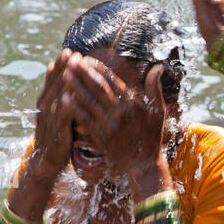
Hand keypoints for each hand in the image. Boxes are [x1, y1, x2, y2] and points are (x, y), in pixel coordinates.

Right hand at [31, 49, 75, 176]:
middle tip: (71, 52)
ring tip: (73, 68)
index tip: (69, 50)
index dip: (61, 64)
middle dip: (63, 67)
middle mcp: (45, 106)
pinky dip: (67, 103)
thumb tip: (71, 78)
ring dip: (65, 81)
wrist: (47, 160)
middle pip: (55, 83)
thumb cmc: (57, 134)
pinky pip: (63, 115)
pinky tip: (74, 94)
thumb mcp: (58, 113)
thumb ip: (62, 97)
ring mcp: (49, 118)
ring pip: (57, 95)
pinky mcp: (57, 130)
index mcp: (46, 100)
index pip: (53, 79)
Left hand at [61, 54, 166, 178]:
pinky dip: (76, 108)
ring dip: (76, 87)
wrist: (145, 163)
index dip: (98, 68)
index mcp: (133, 102)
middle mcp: (122, 112)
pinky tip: (65, 99)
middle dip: (84, 73)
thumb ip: (155, 88)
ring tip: (64, 75)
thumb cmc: (151, 135)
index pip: (113, 80)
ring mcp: (112, 125)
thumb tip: (159, 66)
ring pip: (91, 102)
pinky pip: (87, 120)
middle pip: (99, 88)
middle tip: (70, 61)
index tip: (86, 59)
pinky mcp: (103, 138)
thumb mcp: (158, 110)